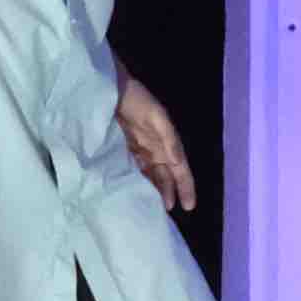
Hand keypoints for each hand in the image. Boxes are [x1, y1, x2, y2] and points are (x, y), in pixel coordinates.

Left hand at [115, 71, 200, 214]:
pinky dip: (137, 181)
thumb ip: (169, 140)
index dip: (186, 187)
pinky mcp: (125, 150)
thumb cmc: (138, 100)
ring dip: (154, 190)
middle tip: (166, 211)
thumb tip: (178, 162)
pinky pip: (135, 170)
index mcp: (168, 143)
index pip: (181, 169)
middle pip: (166, 176)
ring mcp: (141, 150)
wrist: (111, 90)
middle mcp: (157, 149)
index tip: (189, 206)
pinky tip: (135, 192)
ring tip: (153, 206)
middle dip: (169, 192)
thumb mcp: (157, 118)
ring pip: (151, 176)